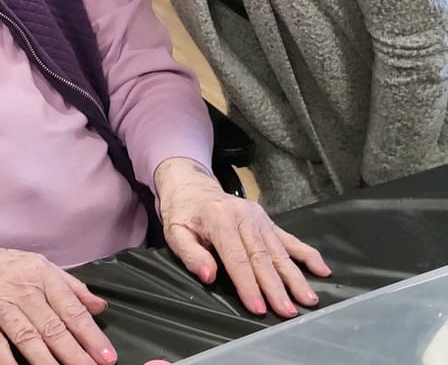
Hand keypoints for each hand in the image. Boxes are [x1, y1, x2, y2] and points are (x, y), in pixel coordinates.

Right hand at [0, 233, 116, 364]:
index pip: (70, 307)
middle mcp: (22, 288)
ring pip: (27, 337)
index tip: (107, 356)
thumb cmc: (3, 266)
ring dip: (48, 362)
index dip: (90, 333)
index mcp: (41, 273)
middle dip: (75, 353)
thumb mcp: (38, 266)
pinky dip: (7, 362)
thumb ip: (70, 287)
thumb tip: (99, 306)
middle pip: (52, 326)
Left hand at [154, 157, 330, 317]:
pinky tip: (322, 269)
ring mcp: (258, 217)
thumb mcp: (175, 232)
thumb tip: (209, 275)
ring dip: (294, 277)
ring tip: (308, 299)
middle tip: (288, 311)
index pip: (236, 258)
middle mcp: (243, 216)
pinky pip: (289, 238)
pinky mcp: (267, 220)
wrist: (193, 185)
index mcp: (219, 219)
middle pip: (262, 256)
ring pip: (279, 251)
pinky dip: (307, 254)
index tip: (258, 308)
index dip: (248, 285)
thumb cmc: (183, 213)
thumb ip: (191, 254)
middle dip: (275, 286)